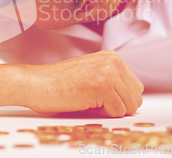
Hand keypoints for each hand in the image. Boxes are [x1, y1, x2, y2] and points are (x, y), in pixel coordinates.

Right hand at [24, 50, 143, 117]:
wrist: (36, 83)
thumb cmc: (58, 83)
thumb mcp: (91, 75)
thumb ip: (113, 82)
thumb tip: (132, 103)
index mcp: (112, 57)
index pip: (135, 88)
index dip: (118, 99)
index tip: (98, 96)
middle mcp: (112, 61)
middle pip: (136, 98)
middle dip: (117, 106)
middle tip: (92, 100)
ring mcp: (108, 72)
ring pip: (129, 106)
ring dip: (109, 110)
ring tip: (87, 100)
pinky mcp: (102, 86)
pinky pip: (117, 112)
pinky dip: (101, 114)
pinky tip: (83, 102)